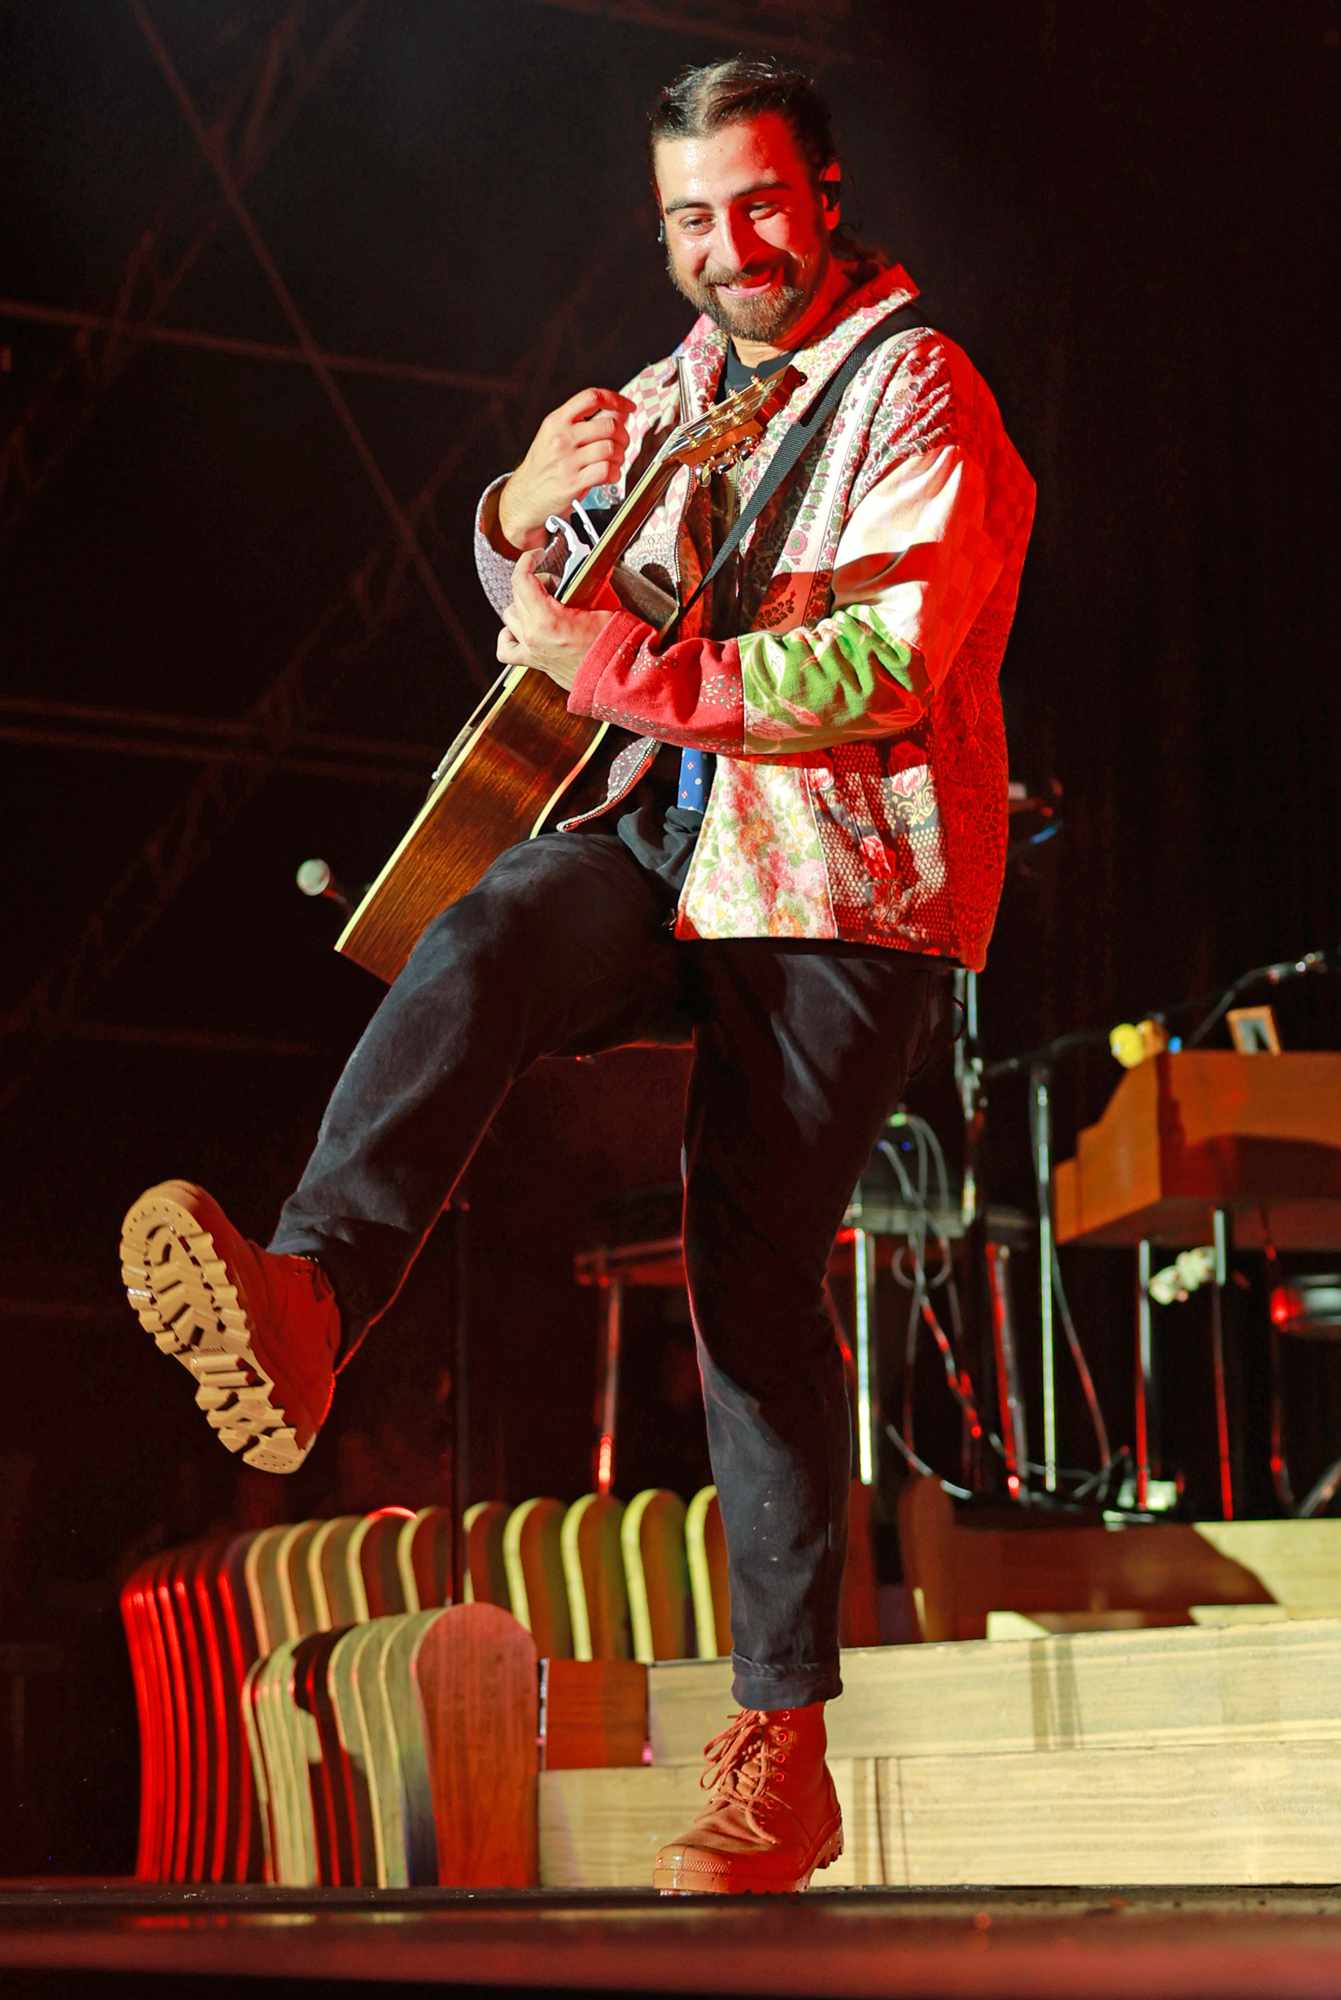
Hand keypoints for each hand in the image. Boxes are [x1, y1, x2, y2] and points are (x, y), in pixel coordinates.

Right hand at [497, 386, 635, 551]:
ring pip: (611, 448)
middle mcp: (561, 438)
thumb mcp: (554, 435)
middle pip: (609, 425)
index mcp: (556, 421)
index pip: (591, 397)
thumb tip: (618, 411)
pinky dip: (615, 473)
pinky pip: (607, 471)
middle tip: (621, 444)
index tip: (628, 406)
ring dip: (621, 456)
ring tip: (615, 461)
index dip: (616, 399)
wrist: (524, 497)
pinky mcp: (573, 483)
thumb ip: (582, 423)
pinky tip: (610, 475)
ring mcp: (567, 461)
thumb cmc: (543, 466)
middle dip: (623, 435)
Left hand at [497, 548, 614, 690]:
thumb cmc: (616, 646)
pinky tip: (521, 630)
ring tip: (543, 604)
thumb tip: (582, 570)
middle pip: (516, 597)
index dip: (527, 561)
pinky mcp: (536, 664)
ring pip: (509, 619)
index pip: (521, 580)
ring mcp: (532, 652)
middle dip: (534, 583)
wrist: (620, 681)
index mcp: (547, 620)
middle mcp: (533, 637)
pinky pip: (506, 649)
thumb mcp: (605, 606)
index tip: (537, 555)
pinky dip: (509, 636)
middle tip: (557, 584)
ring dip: (522, 606)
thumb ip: (587, 586)